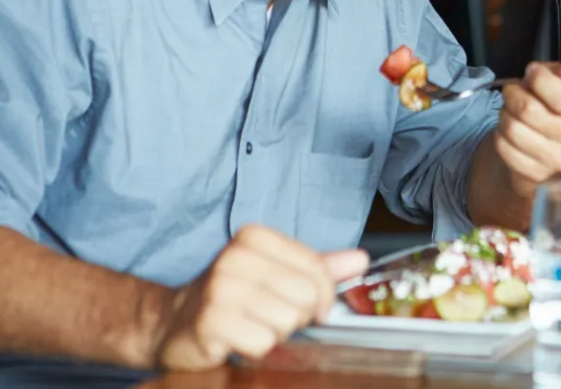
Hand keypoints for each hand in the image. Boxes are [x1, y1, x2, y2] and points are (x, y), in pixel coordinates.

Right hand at [153, 225, 367, 370]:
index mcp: (255, 237)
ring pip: (287, 321)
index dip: (323, 295)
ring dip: (275, 333)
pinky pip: (263, 343)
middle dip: (295, 316)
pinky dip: (257, 348)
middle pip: (305, 296)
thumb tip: (361, 260)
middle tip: (269, 315)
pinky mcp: (211, 321)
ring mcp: (221, 289)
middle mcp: (235, 257)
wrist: (174, 322)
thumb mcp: (277, 272)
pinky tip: (238, 339)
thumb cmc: (233, 296)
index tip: (312, 305)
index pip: (317, 268)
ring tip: (252, 325)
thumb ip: (319, 267)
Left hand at [494, 58, 560, 193]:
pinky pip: (505, 147)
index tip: (532, 72)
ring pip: (513, 128)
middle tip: (514, 92)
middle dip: (514, 95)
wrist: (539, 144)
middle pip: (530, 111)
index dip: (538, 79)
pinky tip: (510, 133)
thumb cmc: (549, 106)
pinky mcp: (538, 176)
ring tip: (511, 112)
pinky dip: (500, 135)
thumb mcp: (558, 80)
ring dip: (505, 114)